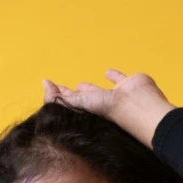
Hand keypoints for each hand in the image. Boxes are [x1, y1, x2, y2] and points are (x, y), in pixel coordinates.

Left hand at [42, 69, 177, 149]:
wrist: (138, 106)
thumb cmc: (111, 110)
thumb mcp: (81, 104)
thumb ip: (62, 97)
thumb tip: (45, 84)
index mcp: (88, 109)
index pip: (69, 102)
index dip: (57, 96)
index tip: (48, 87)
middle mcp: (100, 104)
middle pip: (81, 98)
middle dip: (71, 94)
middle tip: (61, 89)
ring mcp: (114, 96)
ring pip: (98, 90)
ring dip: (89, 87)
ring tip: (80, 84)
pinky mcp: (127, 85)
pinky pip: (118, 79)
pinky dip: (113, 75)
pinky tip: (108, 72)